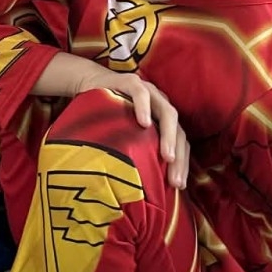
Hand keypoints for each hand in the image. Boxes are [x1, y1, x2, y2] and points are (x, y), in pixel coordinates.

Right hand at [77, 64, 189, 188]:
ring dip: (169, 135)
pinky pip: (141, 93)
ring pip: (167, 112)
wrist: (89, 84)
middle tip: (175, 181)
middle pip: (179, 131)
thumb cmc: (108, 116)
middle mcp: (160, 105)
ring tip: (168, 156)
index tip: (178, 187)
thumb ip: (137, 153)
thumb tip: (139, 189)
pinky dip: (144, 108)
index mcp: (163, 120)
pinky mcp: (130, 82)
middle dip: (179, 157)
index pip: (180, 142)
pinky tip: (143, 124)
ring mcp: (148, 92)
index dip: (182, 164)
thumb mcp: (125, 136)